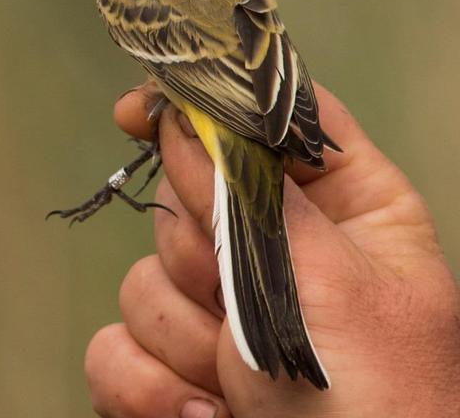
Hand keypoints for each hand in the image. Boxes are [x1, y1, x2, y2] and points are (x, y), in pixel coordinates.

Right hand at [85, 83, 459, 417]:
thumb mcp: (327, 282)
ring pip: (142, 281)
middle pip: (187, 201)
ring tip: (243, 390)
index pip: (272, 125)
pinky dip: (149, 389)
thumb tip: (181, 121)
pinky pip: (113, 348)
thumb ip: (251, 195)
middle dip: (203, 264)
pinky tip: (203, 416)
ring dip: (186, 343)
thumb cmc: (381, 406)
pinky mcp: (172, 370)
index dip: (205, 107)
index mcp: (344, 213)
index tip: (139, 110)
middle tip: (243, 306)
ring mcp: (221, 316)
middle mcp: (277, 254)